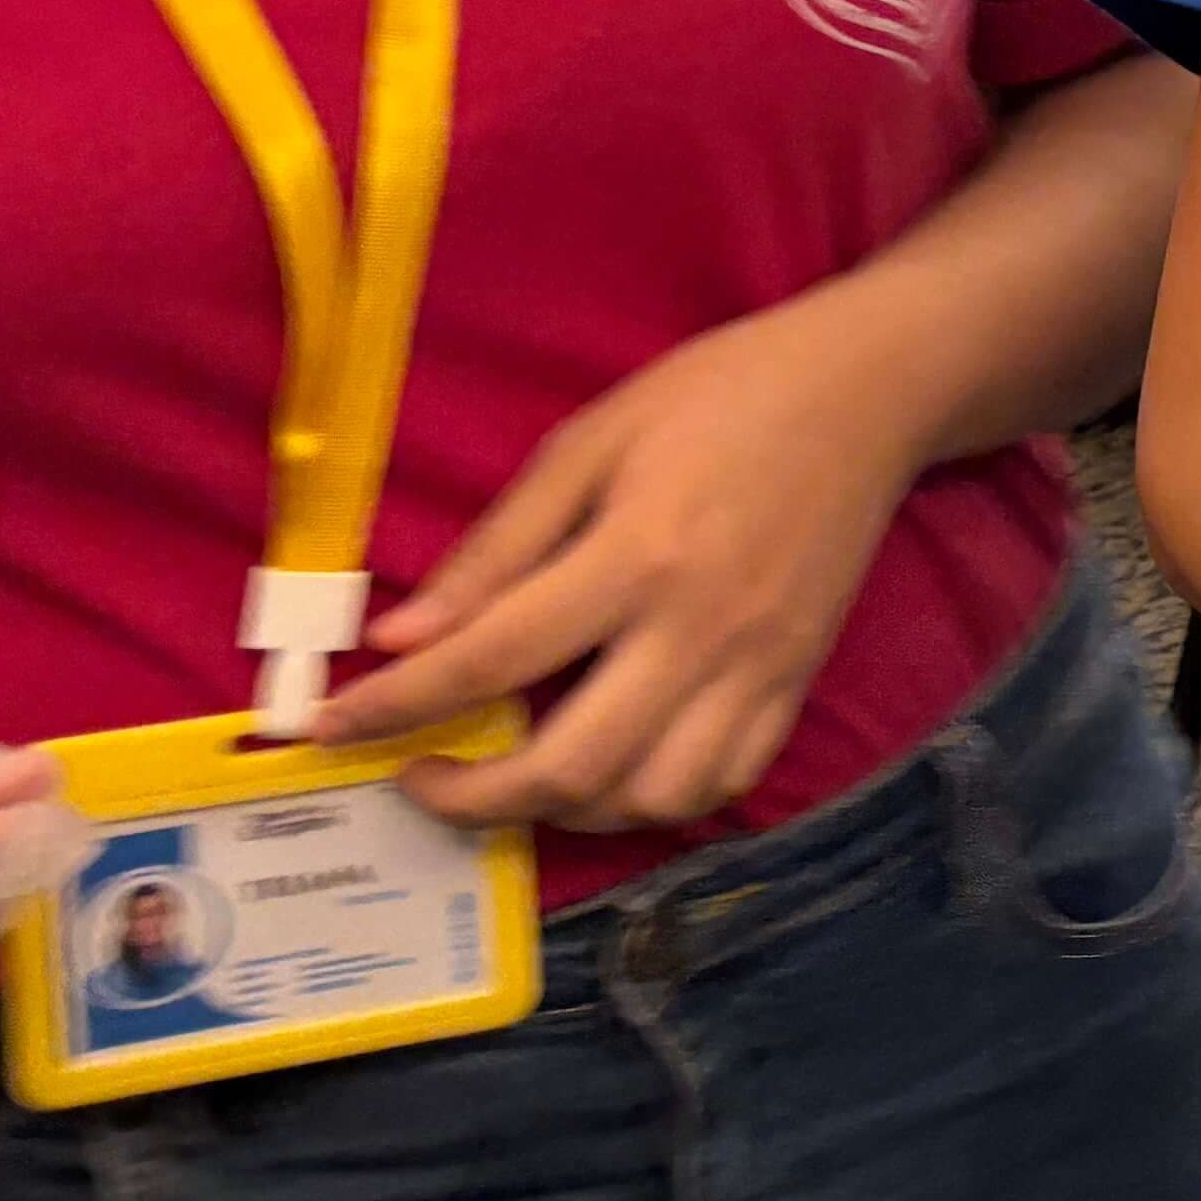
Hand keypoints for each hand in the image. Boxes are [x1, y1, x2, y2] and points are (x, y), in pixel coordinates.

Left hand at [322, 300, 937, 829]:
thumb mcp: (589, 440)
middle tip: (418, 775)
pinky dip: (652, 801)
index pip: (492, 661)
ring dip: (566, 810)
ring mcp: (757, 669)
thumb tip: (399, 639)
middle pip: (571, 766)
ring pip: (651, 799)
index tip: (330, 729)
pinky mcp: (795, 683)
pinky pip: (722, 785)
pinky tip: (612, 767)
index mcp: (637, 556)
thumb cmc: (718, 396)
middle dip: (472, 797)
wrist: (870, 390)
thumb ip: (497, 547)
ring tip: (518, 772)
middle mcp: (699, 632)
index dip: (395, 708)